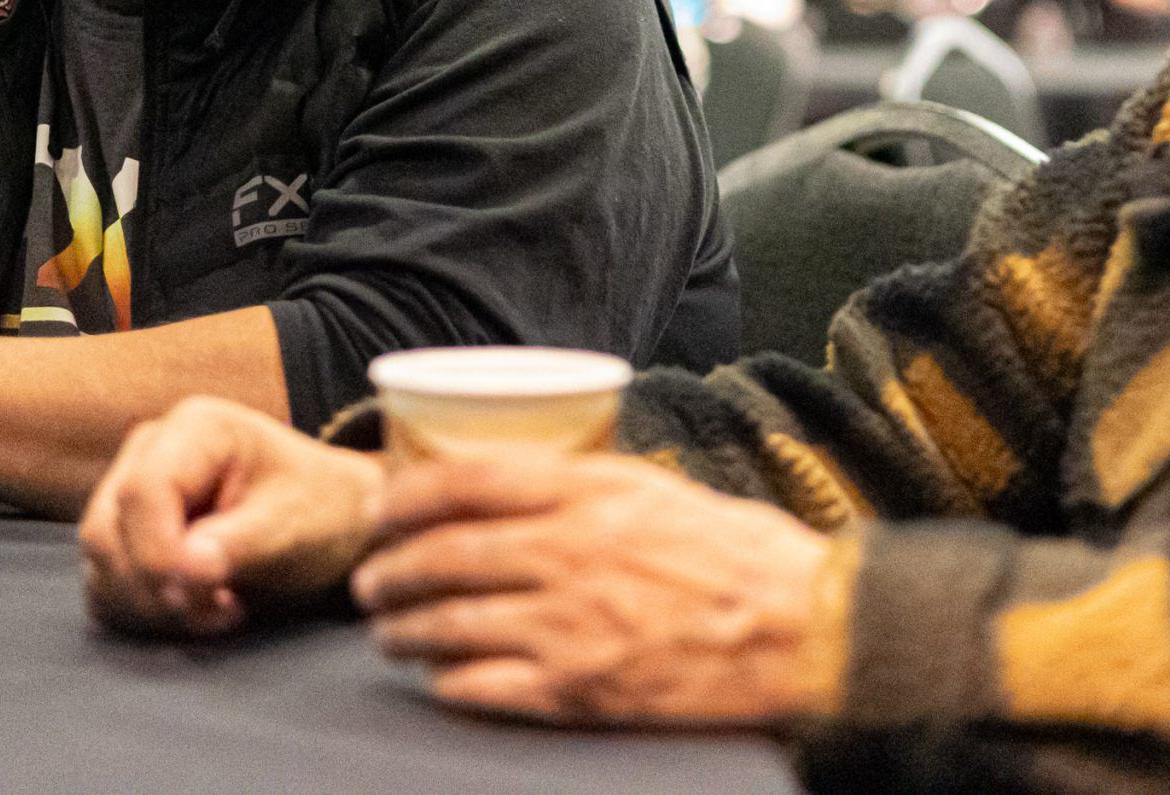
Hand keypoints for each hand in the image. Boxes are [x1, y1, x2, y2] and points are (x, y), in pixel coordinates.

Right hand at [80, 395, 385, 637]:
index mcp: (196, 428)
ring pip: (99, 561)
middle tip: (222, 611)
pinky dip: (141, 611)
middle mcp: (150, 449)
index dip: (158, 553)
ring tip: (219, 609)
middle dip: (155, 587)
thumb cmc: (322, 510)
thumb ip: (238, 544)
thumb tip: (188, 567)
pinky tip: (196, 609)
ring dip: (150, 605)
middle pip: (106, 529)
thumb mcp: (296, 525)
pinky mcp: (126, 533)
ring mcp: (130, 490)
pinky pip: (103, 583)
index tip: (208, 594)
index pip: (142, 491)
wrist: (332, 520)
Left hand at [352, 452, 838, 726]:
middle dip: (387, 571)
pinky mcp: (579, 690)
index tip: (381, 508)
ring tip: (389, 631)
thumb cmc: (736, 552)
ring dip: (402, 629)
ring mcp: (568, 627)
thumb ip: (582, 482)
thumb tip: (511, 479)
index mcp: (588, 494)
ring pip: (448, 625)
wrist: (800, 627)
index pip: (464, 483)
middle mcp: (568, 556)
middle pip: (441, 557)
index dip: (405, 496)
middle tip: (369, 579)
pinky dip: (448, 682)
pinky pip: (483, 688)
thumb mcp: (655, 488)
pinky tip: (441, 679)